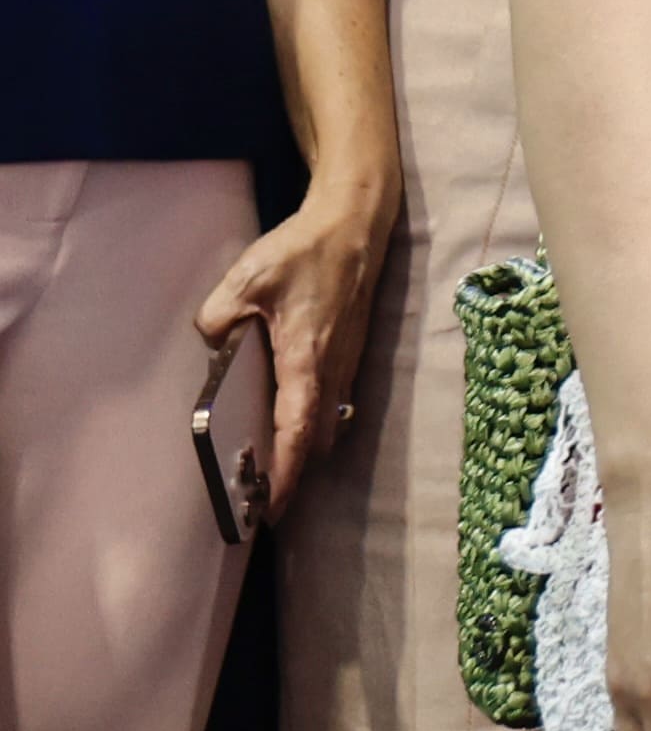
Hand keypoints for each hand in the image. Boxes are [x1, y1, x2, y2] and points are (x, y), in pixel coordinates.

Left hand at [191, 164, 387, 510]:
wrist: (355, 223)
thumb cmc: (303, 251)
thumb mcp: (245, 279)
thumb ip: (218, 319)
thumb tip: (215, 346)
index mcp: (306, 358)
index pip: (296, 429)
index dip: (285, 472)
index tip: (271, 508)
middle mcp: (333, 368)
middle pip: (317, 437)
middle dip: (295, 471)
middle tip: (262, 496)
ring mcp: (347, 361)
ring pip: (329, 420)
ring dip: (305, 447)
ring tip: (272, 466)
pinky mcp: (351, 351)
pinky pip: (333, 400)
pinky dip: (313, 422)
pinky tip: (289, 419)